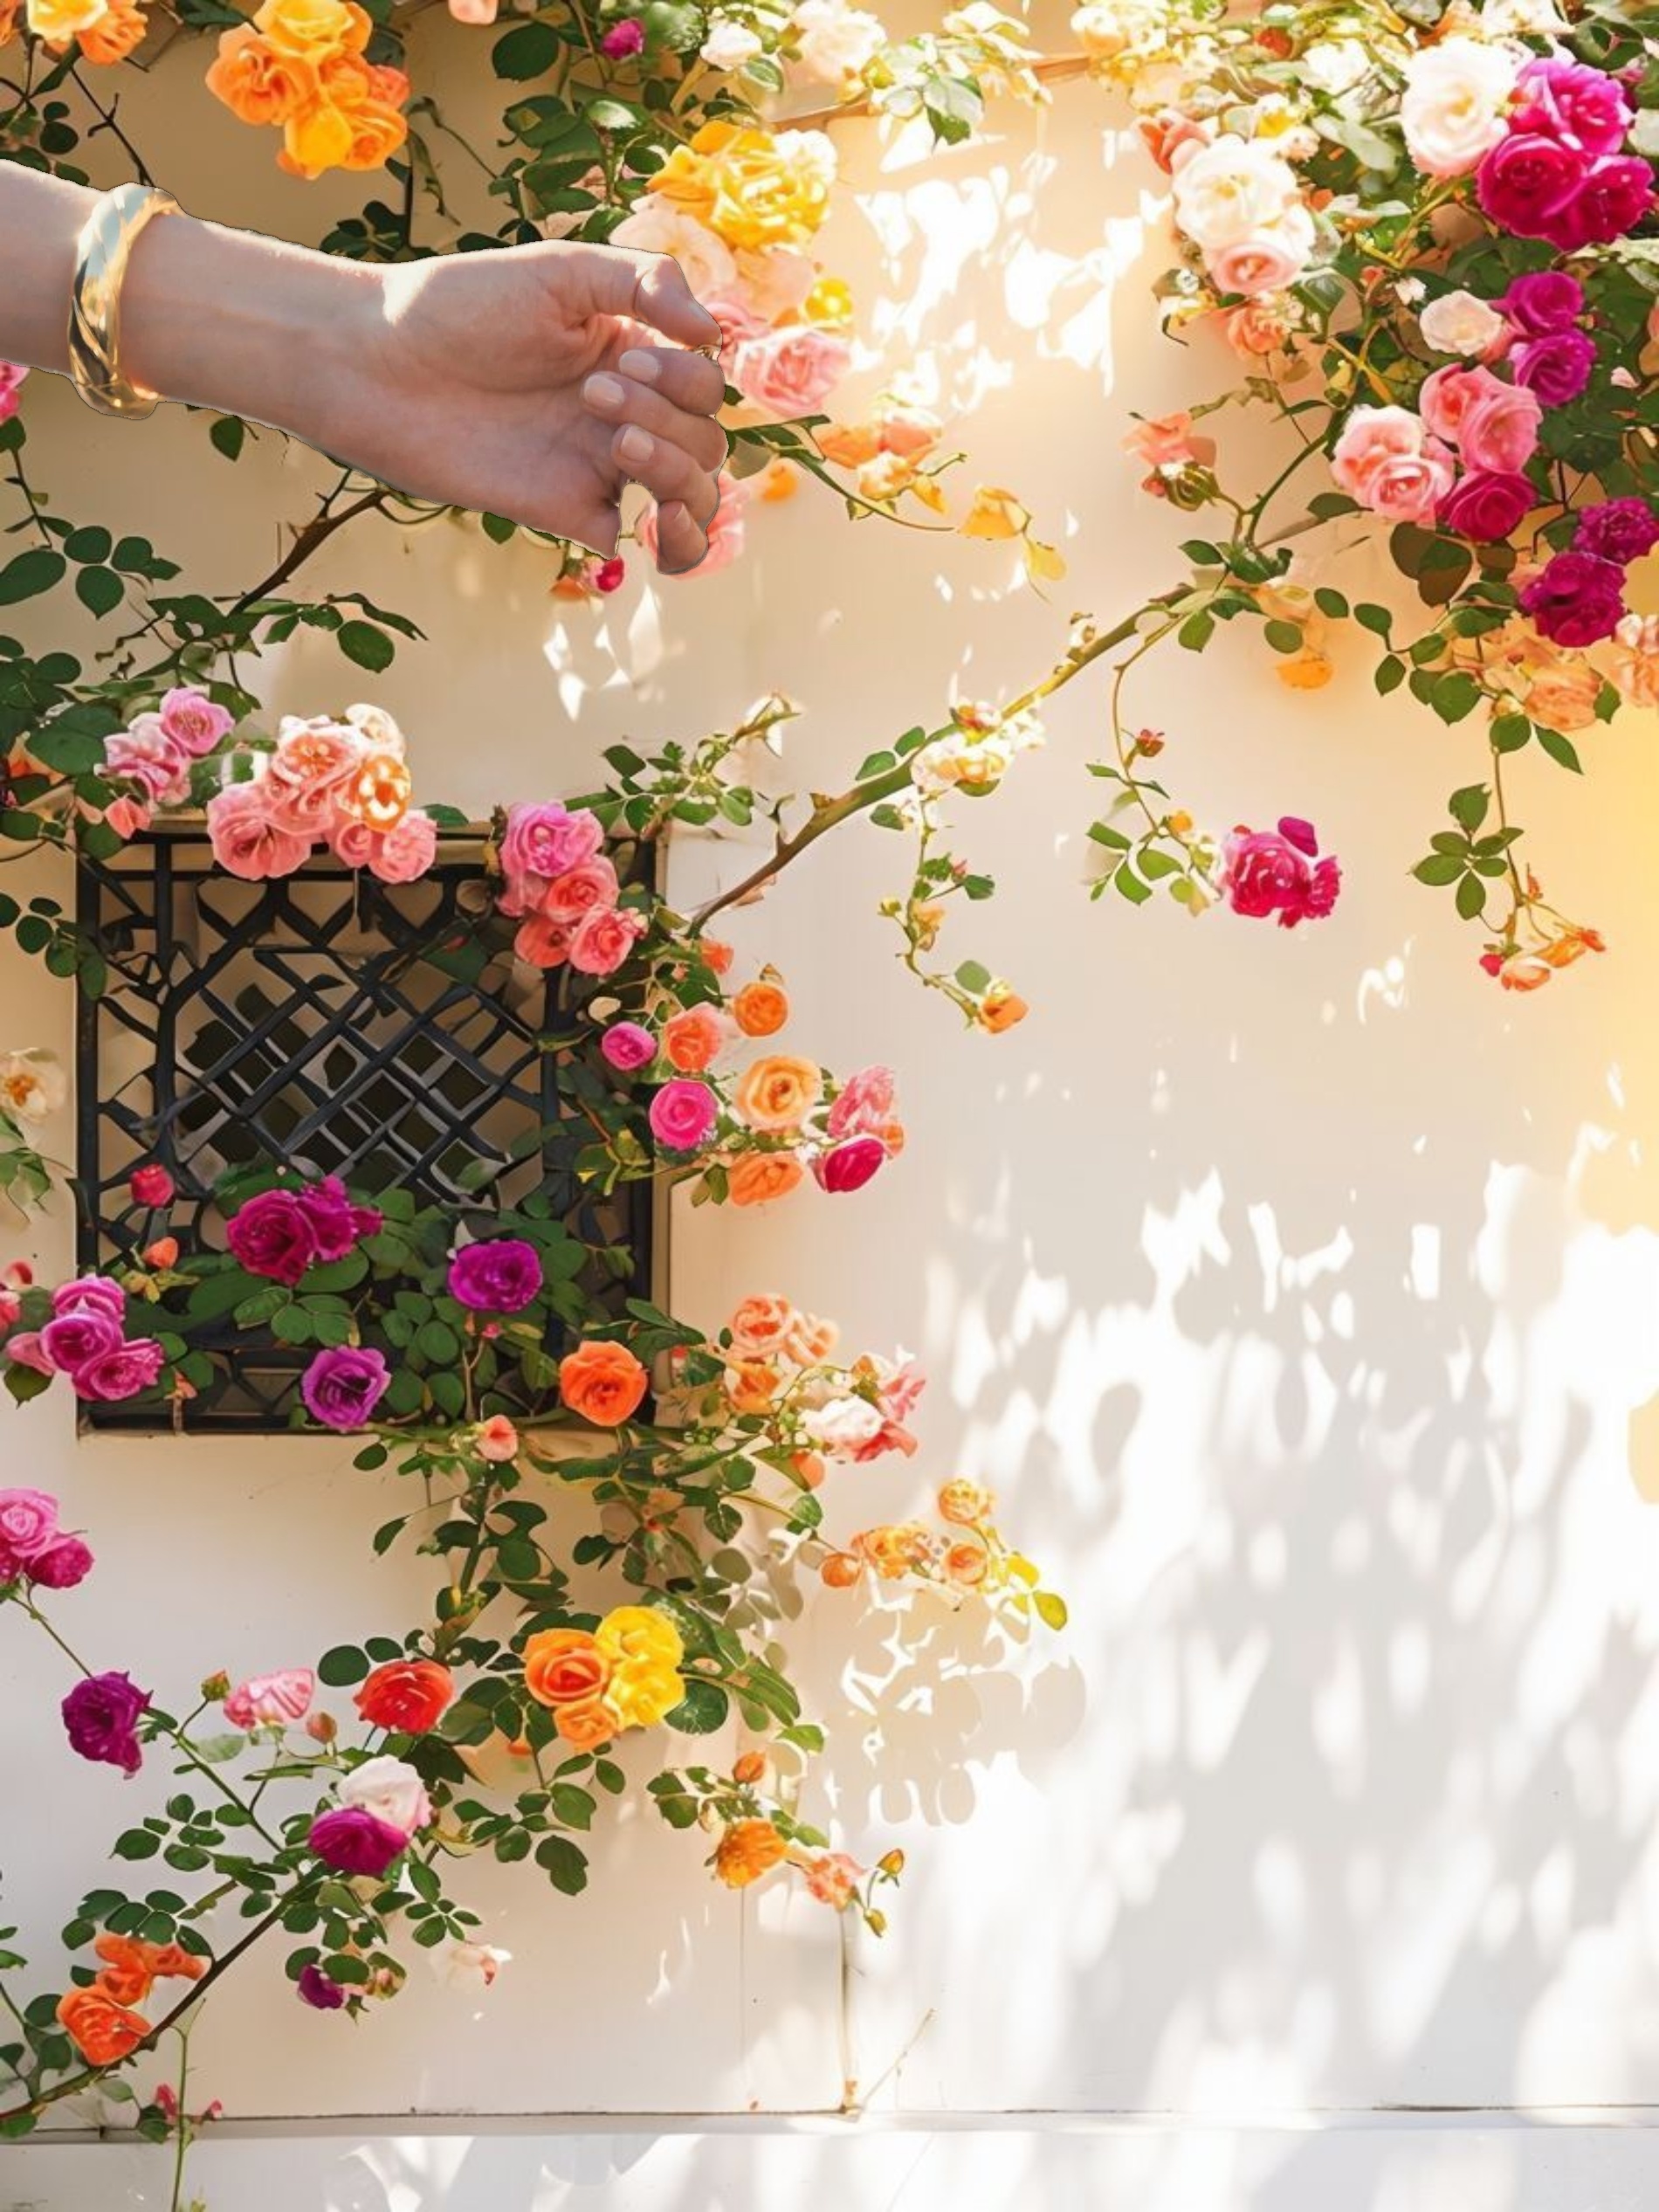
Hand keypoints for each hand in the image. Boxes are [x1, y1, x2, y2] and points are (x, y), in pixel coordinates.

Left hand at [346, 242, 731, 573]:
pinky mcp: (572, 514)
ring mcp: (600, 468)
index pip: (705, 383)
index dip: (685, 376)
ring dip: (677, 472)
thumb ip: (646, 281)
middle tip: (591, 392)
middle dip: (669, 415)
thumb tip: (714, 331)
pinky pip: (650, 547)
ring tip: (620, 443)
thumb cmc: (459, 306)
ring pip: (692, 494)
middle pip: (707, 440)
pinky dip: (673, 544)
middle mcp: (624, 413)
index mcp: (630, 354)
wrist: (377, 366)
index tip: (621, 355)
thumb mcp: (562, 269)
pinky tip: (652, 522)